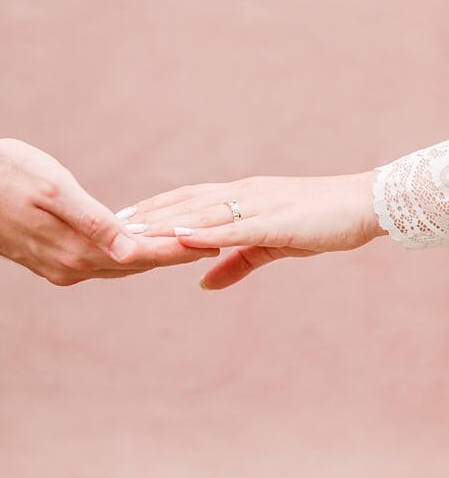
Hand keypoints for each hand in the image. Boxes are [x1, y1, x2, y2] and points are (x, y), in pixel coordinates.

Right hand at [0, 138, 217, 285]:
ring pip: (115, 264)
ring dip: (146, 254)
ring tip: (182, 240)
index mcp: (75, 251)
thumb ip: (94, 221)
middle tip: (211, 238)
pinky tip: (131, 239)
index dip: (179, 247)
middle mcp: (69, 267)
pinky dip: (120, 251)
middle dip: (170, 252)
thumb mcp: (52, 188)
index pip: (142, 255)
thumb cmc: (1, 174)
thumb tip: (131, 250)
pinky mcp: (45, 258)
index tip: (214, 239)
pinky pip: (95, 260)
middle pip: (133, 265)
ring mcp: (56, 266)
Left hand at [127, 172, 384, 289]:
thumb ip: (235, 263)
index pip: (186, 199)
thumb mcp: (271, 245)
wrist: (365, 204)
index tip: (122, 217)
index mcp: (240, 196)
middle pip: (184, 202)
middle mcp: (242, 194)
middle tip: (111, 223)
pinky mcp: (275, 221)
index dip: (154, 207)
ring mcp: (257, 205)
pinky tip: (181, 237)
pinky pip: (234, 227)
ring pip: (201, 212)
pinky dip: (205, 231)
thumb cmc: (319, 221)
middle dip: (148, 214)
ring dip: (165, 221)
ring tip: (133, 230)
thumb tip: (203, 284)